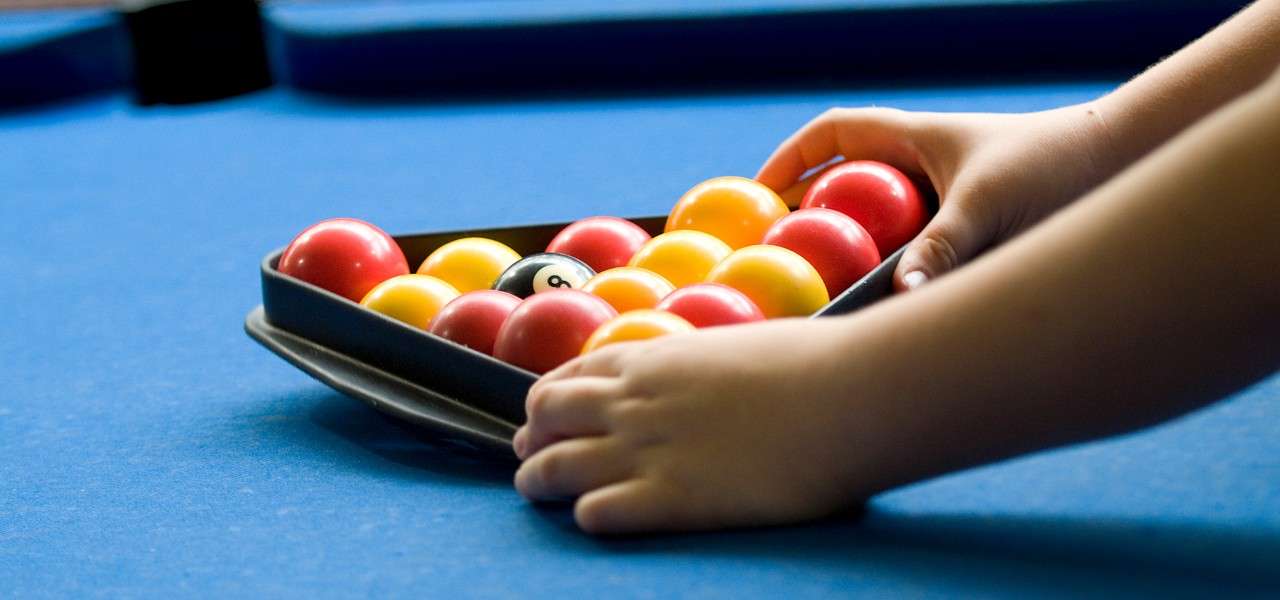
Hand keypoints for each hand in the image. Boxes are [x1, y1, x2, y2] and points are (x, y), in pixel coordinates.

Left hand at [512, 318, 873, 533]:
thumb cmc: (814, 365)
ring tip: (536, 491)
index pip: (570, 375)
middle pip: (545, 416)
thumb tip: (715, 379)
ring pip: (553, 466)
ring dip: (537, 480)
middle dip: (534, 436)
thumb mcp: (740, 350)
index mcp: (651, 360)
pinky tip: (600, 518)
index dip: (551, 399)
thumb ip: (705, 368)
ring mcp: (645, 450)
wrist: (847, 396)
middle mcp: (634, 401)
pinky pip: (594, 513)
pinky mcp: (668, 500)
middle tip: (534, 455)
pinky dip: (586, 516)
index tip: (549, 416)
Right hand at [756, 105, 1114, 288]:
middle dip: (807, 219)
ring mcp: (943, 204)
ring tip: (824, 298)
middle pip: (844, 188)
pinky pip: (913, 259)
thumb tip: (901, 297)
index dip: (790, 161)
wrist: (1125, 167)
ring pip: (878, 230)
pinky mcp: (966, 237)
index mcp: (915, 139)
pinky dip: (892, 281)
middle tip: (778, 260)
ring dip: (851, 258)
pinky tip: (886, 316)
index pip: (833, 134)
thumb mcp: (991, 206)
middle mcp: (922, 170)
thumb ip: (944, 248)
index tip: (757, 197)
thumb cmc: (1056, 165)